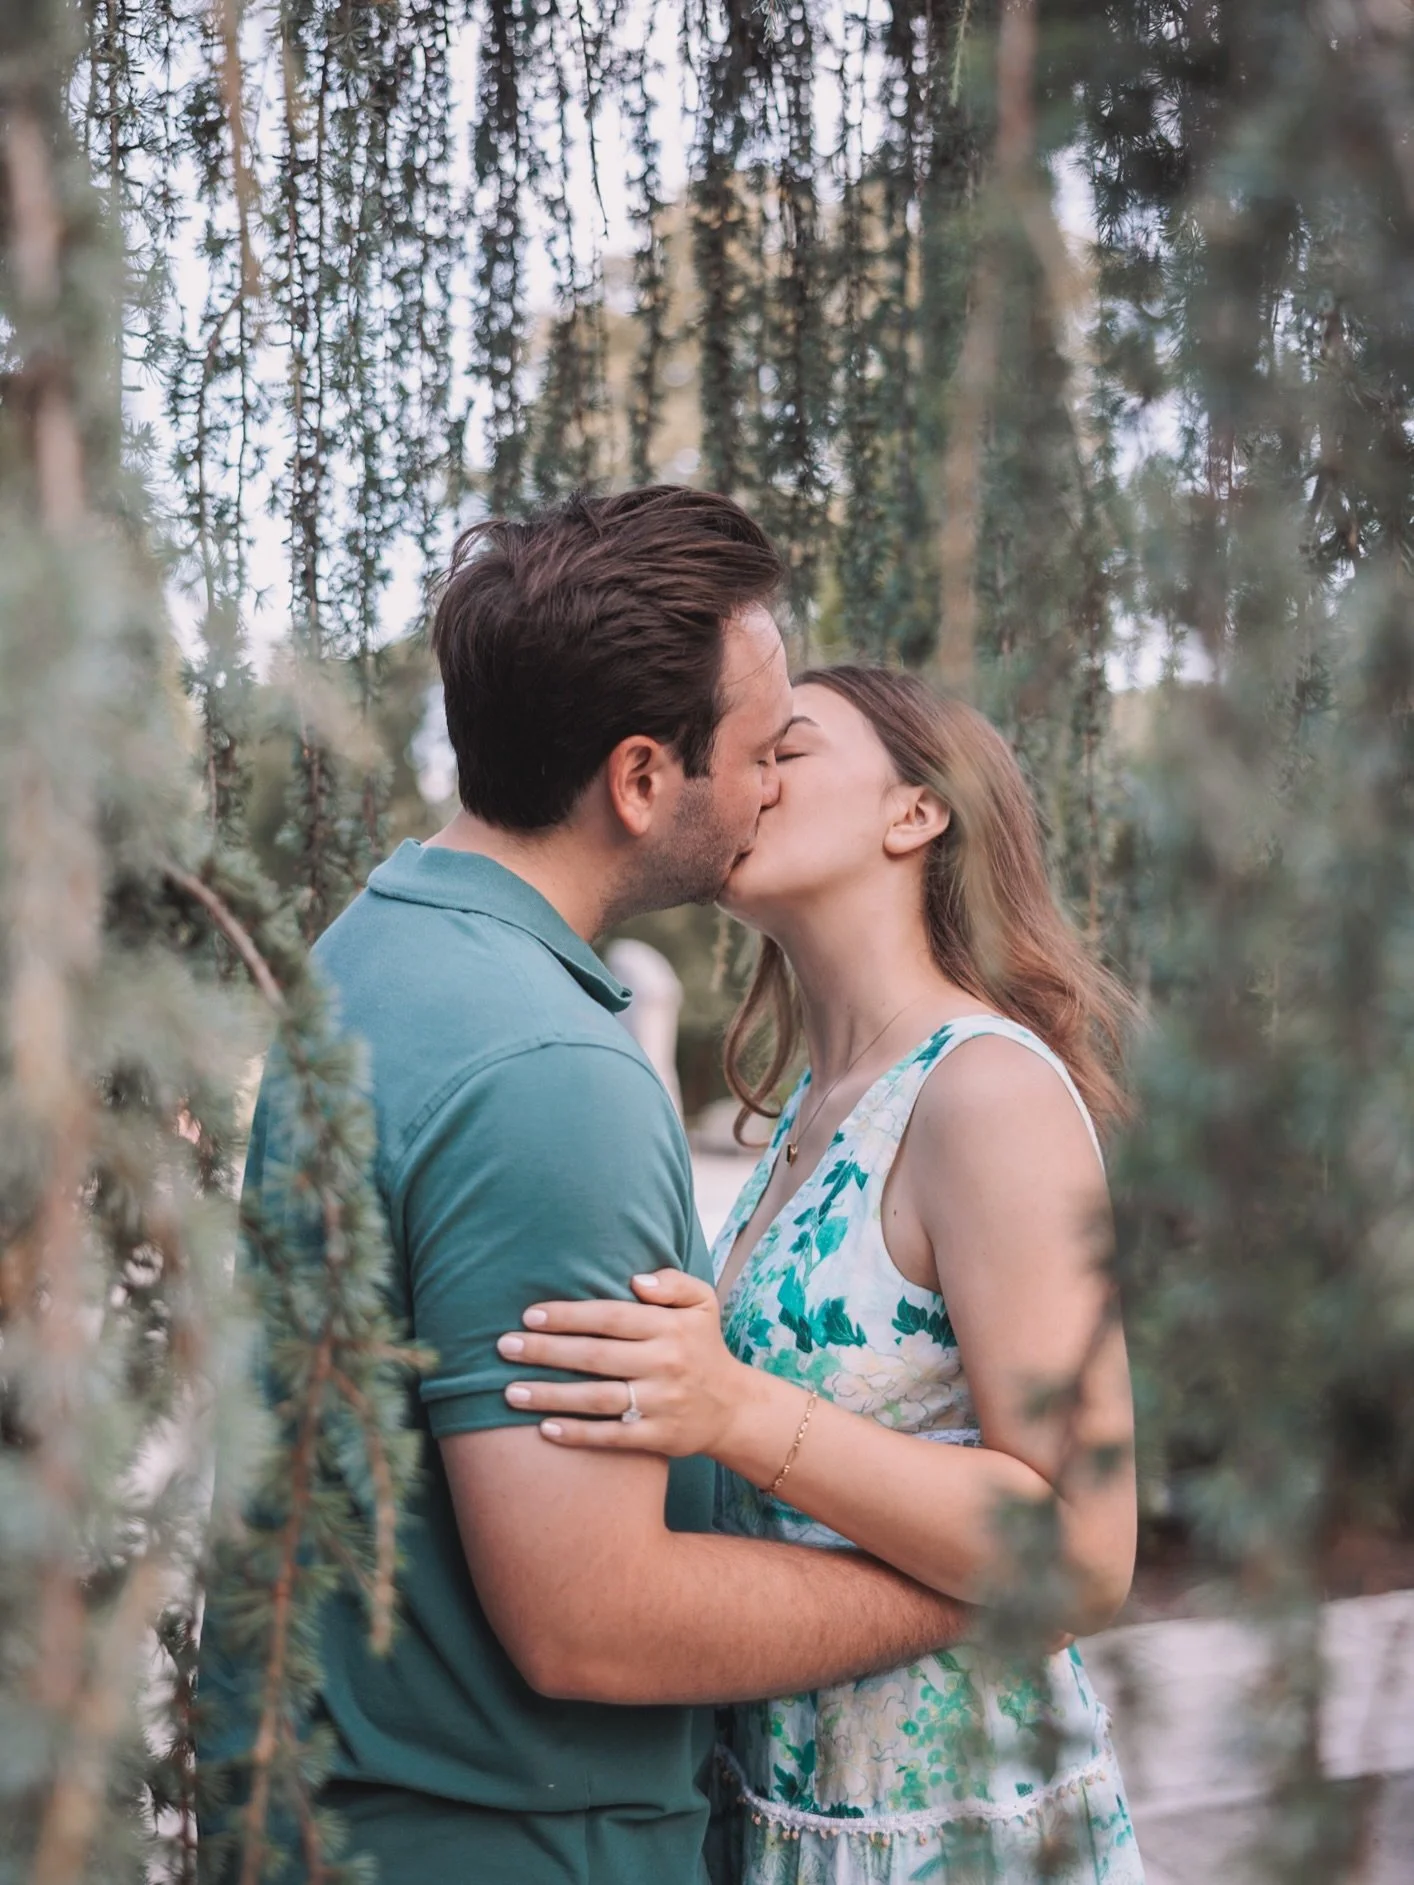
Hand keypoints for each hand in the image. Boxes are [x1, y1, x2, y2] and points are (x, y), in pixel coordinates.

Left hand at [497, 1269, 755, 1458]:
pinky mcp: (658, 1437)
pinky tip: (545, 1429)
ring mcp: (661, 1403)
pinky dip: (578, 1434)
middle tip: (504, 1346)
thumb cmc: (702, 1346)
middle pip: (595, 1356)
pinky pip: (612, 1436)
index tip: (530, 1315)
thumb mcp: (702, 1302)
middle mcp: (664, 1363)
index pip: (610, 1317)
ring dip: (550, 1395)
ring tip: (510, 1391)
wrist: (733, 1407)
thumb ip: (672, 1282)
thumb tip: (635, 1281)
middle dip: (546, 1351)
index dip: (569, 1315)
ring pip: (597, 1398)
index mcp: (669, 1327)